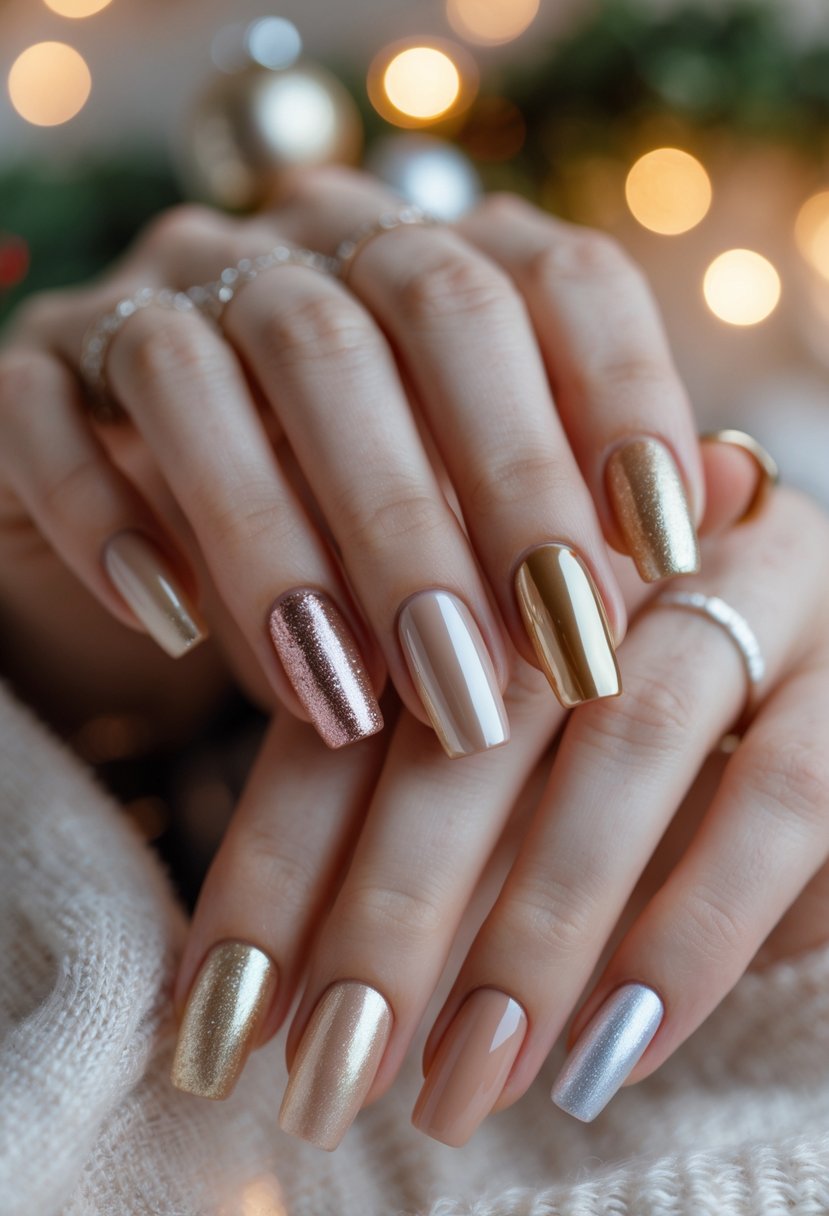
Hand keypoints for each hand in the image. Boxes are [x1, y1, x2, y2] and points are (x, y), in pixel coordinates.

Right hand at [1, 167, 730, 757]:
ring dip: (291, 541)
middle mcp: (294, 248)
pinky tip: (172, 630)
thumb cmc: (335, 544)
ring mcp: (148, 297)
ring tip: (351, 698)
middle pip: (399, 313)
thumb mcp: (463, 530)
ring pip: (219, 368)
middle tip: (508, 672)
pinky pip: (48, 420)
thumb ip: (575, 503)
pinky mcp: (30, 373)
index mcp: (423, 258)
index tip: (664, 552)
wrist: (140, 542)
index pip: (549, 276)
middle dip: (465, 499)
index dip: (618, 399)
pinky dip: (113, 522)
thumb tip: (727, 504)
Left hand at [170, 481, 825, 1150]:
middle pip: (474, 719)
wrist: (798, 660)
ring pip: (626, 747)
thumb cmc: (617, 724)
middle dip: (391, 912)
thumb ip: (399, 818)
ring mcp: (745, 588)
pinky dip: (692, 931)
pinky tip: (611, 1049)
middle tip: (329, 1072)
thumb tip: (267, 988)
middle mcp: (608, 550)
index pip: (355, 702)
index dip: (279, 860)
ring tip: (462, 1084)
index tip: (221, 1010)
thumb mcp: (497, 759)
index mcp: (490, 546)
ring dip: (538, 931)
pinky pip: (781, 796)